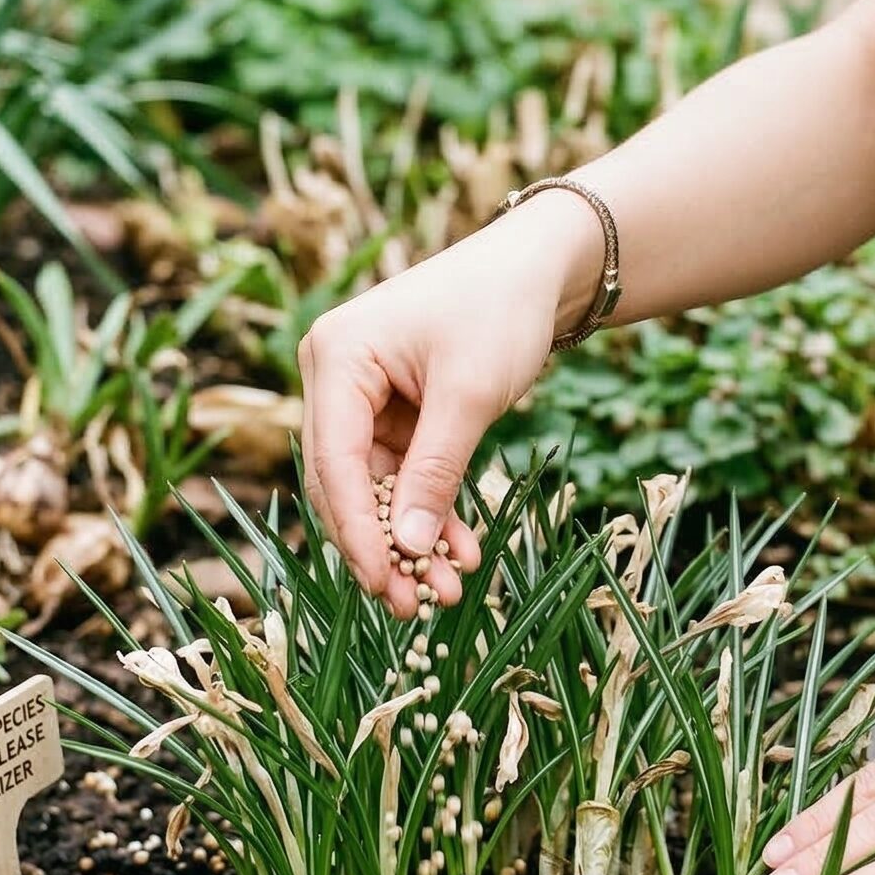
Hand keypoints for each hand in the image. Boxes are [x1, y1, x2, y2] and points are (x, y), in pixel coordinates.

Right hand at [297, 204, 584, 618]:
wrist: (540, 267)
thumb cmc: (500, 309)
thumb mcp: (471, 395)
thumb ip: (436, 470)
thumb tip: (407, 549)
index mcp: (337, 357)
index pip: (334, 462)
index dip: (358, 531)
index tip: (384, 585)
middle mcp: (335, 376)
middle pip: (344, 482)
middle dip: (382, 546)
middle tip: (415, 607)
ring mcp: (361, 395)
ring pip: (375, 487)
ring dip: (409, 538)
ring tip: (445, 591)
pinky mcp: (392, 410)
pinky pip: (403, 473)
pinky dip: (429, 510)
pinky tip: (459, 550)